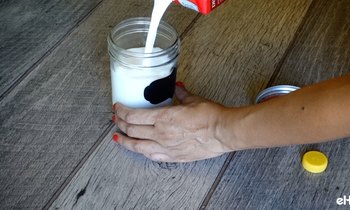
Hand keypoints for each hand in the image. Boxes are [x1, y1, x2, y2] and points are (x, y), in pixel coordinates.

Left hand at [112, 84, 233, 161]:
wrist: (222, 132)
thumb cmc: (210, 116)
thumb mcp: (193, 100)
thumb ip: (181, 94)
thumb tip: (177, 87)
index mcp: (163, 117)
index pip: (134, 116)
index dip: (122, 112)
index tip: (117, 108)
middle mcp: (161, 134)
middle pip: (132, 130)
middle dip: (120, 124)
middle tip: (115, 120)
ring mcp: (166, 147)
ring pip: (138, 146)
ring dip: (126, 141)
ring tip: (118, 138)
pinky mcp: (174, 157)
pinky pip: (152, 156)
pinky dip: (142, 152)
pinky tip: (139, 150)